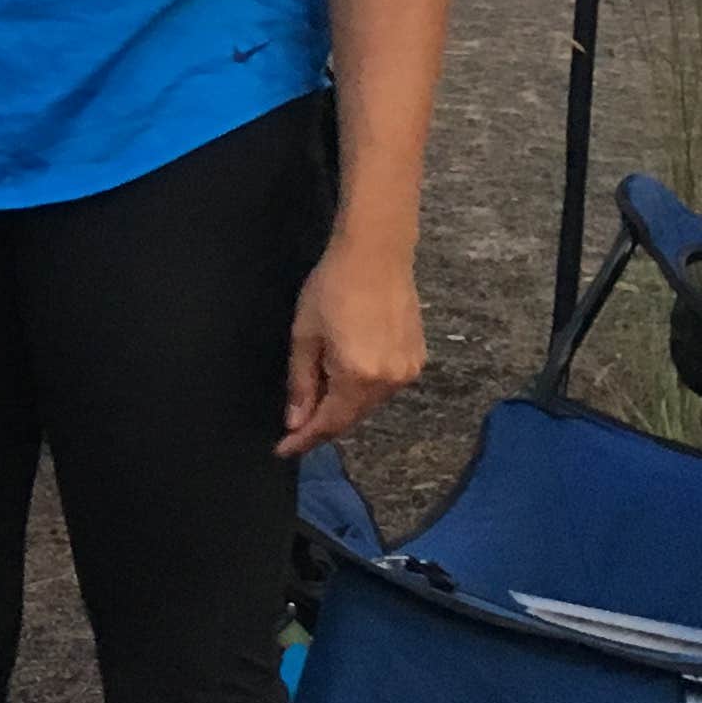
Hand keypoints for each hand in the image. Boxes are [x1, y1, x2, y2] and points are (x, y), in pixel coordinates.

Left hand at [280, 243, 421, 455]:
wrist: (376, 252)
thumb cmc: (332, 287)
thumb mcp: (305, 335)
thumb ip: (300, 382)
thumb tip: (296, 421)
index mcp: (358, 376)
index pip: (329, 423)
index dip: (305, 439)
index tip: (283, 450)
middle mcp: (389, 381)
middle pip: (351, 417)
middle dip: (322, 423)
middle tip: (294, 424)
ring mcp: (408, 371)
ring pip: (368, 403)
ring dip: (342, 405)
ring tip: (316, 393)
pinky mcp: (417, 358)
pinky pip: (383, 386)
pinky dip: (361, 388)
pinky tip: (344, 374)